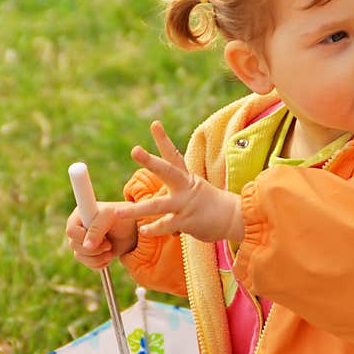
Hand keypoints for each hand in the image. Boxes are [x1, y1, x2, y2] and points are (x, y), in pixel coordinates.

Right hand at [66, 201, 137, 270]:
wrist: (135, 230)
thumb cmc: (123, 217)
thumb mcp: (110, 217)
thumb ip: (97, 229)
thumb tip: (86, 246)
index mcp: (80, 214)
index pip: (71, 230)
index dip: (83, 237)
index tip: (101, 237)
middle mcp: (79, 228)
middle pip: (74, 245)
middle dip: (93, 248)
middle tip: (109, 244)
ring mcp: (84, 241)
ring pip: (79, 256)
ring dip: (97, 257)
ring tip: (110, 250)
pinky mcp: (91, 253)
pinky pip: (87, 264)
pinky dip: (99, 263)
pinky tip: (108, 256)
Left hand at [116, 120, 243, 242]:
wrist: (235, 218)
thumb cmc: (212, 205)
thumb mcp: (195, 189)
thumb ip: (177, 189)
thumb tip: (164, 187)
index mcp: (186, 178)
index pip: (173, 156)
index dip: (163, 140)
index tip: (154, 124)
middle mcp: (184, 188)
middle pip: (166, 171)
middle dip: (150, 161)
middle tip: (135, 150)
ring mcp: (185, 204)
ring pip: (158, 206)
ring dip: (136, 210)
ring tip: (117, 212)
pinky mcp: (187, 221)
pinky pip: (167, 225)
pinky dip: (154, 229)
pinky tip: (143, 230)